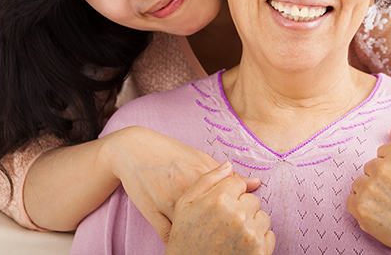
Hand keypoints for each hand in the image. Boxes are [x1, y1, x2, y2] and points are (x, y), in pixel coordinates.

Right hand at [102, 126, 259, 242]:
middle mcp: (186, 189)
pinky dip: (182, 240)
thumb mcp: (201, 158)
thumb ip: (229, 175)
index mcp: (202, 175)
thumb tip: (256, 184)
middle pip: (215, 216)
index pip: (231, 200)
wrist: (134, 151)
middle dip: (227, 226)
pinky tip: (191, 238)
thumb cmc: (171, 153)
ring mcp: (168, 203)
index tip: (240, 214)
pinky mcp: (153, 215)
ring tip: (214, 235)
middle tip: (229, 227)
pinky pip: (171, 236)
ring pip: (194, 230)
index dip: (240, 210)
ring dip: (207, 235)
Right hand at [166, 162, 274, 254]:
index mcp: (219, 200)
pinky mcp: (260, 252)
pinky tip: (240, 245)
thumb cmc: (186, 238)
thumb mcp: (186, 203)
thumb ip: (209, 179)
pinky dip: (258, 240)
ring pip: (262, 217)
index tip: (220, 208)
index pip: (239, 184)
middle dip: (241, 209)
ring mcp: (250, 235)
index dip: (229, 195)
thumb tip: (229, 165)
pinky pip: (269, 236)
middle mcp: (237, 215)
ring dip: (251, 224)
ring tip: (232, 235)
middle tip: (224, 224)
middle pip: (252, 200)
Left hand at [347, 125, 390, 254]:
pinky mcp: (361, 208)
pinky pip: (351, 199)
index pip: (383, 151)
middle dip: (381, 178)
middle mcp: (384, 168)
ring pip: (360, 182)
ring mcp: (371, 188)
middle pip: (371, 166)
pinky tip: (381, 213)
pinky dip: (362, 207)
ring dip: (370, 192)